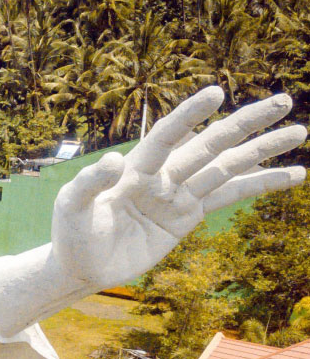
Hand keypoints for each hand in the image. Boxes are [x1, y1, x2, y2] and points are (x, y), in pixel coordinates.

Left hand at [51, 86, 305, 289]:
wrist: (82, 266)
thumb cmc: (72, 233)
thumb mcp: (71, 207)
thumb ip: (89, 183)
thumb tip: (113, 160)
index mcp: (135, 168)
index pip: (167, 136)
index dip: (190, 115)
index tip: (216, 93)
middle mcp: (162, 175)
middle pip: (210, 144)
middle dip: (245, 123)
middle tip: (283, 100)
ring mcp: (179, 194)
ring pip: (228, 166)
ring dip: (263, 149)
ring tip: (300, 131)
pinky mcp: (188, 215)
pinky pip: (231, 195)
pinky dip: (262, 184)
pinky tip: (293, 174)